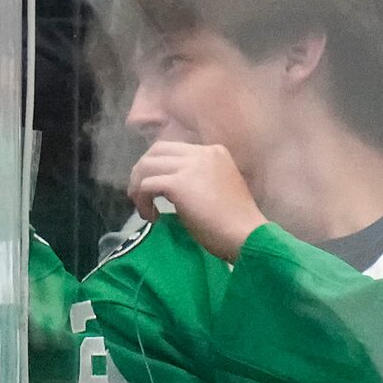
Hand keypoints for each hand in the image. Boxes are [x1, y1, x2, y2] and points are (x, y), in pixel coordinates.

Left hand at [128, 141, 268, 261]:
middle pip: (156, 151)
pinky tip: (152, 217)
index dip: (157, 167)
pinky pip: (146, 185)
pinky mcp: (178, 183)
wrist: (245, 233)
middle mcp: (202, 153)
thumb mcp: (215, 187)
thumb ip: (195, 178)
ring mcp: (190, 166)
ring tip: (145, 208)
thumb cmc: (233, 219)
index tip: (154, 188)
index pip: (173, 149)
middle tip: (140, 195)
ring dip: (137, 187)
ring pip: (146, 165)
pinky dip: (142, 201)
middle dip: (141, 172)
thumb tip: (167, 184)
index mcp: (213, 152)